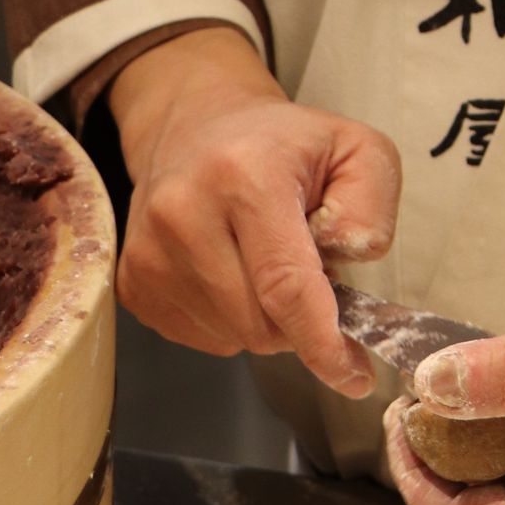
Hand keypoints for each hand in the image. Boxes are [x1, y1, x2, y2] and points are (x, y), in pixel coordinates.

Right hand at [110, 27, 400, 394]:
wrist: (197, 127)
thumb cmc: (287, 144)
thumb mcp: (356, 149)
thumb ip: (371, 205)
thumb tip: (351, 259)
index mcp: (244, 174)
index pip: (284, 283)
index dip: (323, 341)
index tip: (355, 377)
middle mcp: (183, 211)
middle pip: (260, 323)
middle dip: (301, 321)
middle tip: (314, 277)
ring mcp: (149, 250)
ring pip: (232, 337)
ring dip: (267, 320)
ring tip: (267, 263)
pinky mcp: (133, 280)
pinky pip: (202, 337)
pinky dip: (232, 321)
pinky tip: (234, 273)